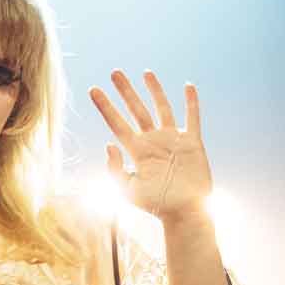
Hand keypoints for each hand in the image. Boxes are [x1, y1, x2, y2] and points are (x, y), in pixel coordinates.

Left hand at [89, 69, 212, 220]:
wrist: (184, 212)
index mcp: (136, 150)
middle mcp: (153, 141)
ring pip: (162, 107)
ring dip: (154, 90)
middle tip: (114, 72)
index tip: (93, 90)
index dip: (105, 106)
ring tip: (146, 72)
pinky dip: (191, 102)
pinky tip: (188, 86)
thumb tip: (108, 144)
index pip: (117, 123)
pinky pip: (192, 117)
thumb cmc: (155, 205)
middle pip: (136, 109)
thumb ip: (114, 169)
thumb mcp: (127, 190)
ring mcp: (173, 139)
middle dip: (125, 91)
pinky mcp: (192, 142)